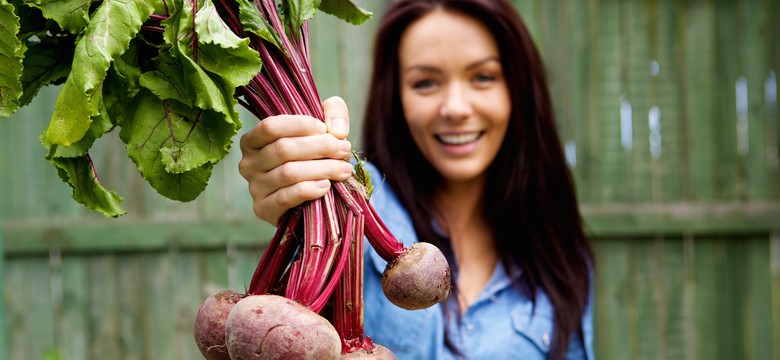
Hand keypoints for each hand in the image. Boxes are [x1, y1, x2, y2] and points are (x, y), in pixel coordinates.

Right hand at [238, 96, 353, 224]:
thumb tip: (337, 131)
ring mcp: (254, 187)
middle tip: (343, 149)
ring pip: (288, 173)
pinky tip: (326, 186)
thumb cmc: (313, 155)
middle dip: (319, 147)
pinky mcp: (264, 209)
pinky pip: (286, 197)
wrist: (310, 197)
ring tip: (343, 169)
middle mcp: (248, 163)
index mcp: (254, 140)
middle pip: (283, 149)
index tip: (324, 129)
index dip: (300, 125)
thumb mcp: (323, 126)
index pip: (270, 127)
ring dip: (322, 169)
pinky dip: (309, 190)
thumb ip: (333, 113)